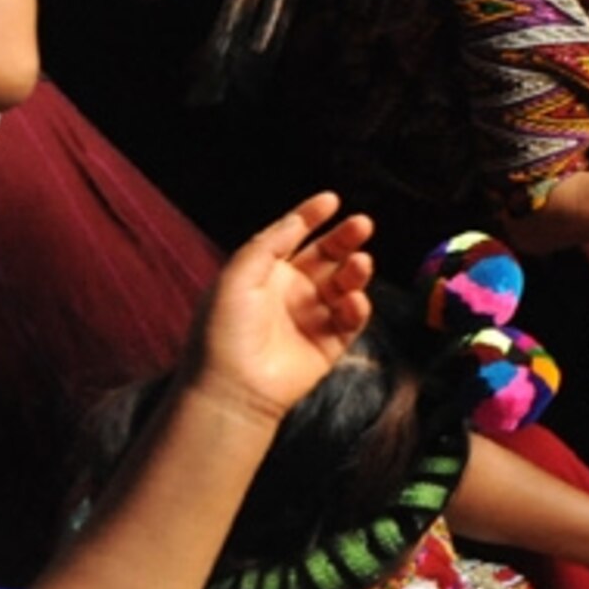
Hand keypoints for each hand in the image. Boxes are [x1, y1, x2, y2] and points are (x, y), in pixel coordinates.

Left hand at [183, 192, 374, 427]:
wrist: (232, 388)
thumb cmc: (225, 331)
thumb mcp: (237, 277)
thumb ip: (268, 244)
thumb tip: (296, 220)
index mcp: (266, 274)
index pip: (294, 236)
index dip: (312, 216)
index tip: (332, 199)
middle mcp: (292, 291)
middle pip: (327, 256)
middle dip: (345, 238)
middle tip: (363, 224)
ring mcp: (312, 317)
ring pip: (344, 284)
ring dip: (355, 270)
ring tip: (360, 264)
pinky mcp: (329, 344)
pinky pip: (351, 318)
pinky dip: (357, 307)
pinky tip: (351, 302)